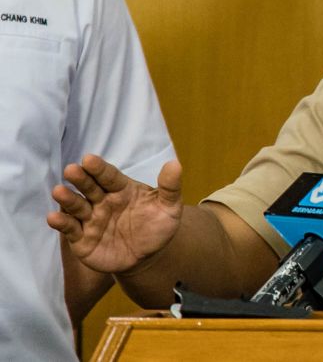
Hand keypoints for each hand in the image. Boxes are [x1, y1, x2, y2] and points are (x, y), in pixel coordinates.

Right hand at [48, 155, 183, 274]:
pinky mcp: (82, 239)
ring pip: (76, 206)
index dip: (99, 168)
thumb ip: (170, 187)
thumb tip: (175, 164)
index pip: (109, 176)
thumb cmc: (157, 225)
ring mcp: (91, 219)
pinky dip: (61, 223)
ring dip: (67, 199)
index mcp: (122, 189)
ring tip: (59, 191)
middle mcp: (102, 201)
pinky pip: (70, 229)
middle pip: (89, 187)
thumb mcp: (169, 207)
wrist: (149, 256)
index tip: (89, 159)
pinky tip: (54, 218)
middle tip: (71, 170)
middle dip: (80, 179)